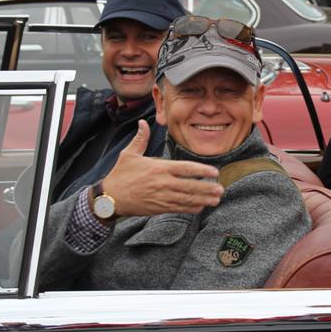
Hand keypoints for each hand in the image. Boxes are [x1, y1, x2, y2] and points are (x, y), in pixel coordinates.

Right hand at [101, 121, 222, 215]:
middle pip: (190, 186)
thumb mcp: (129, 154)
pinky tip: (201, 207)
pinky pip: (178, 209)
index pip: (185, 169)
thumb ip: (141, 139)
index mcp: (158, 168)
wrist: (109, 198)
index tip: (214, 172)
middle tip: (221, 189)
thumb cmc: (120, 174)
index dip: (201, 171)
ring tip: (216, 199)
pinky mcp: (158, 208)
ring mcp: (161, 197)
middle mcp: (163, 183)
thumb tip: (143, 122)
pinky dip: (190, 208)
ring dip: (203, 199)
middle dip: (207, 188)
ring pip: (187, 199)